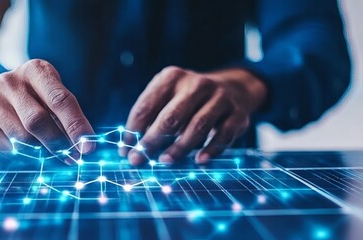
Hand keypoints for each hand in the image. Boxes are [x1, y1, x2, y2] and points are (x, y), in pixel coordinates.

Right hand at [0, 59, 94, 160]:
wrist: (1, 91)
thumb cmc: (39, 96)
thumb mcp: (53, 96)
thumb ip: (68, 117)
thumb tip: (83, 147)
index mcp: (35, 70)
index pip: (60, 99)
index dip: (76, 126)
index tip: (88, 148)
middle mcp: (10, 81)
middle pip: (37, 121)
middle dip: (58, 144)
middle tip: (71, 158)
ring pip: (21, 139)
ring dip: (41, 152)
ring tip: (50, 152)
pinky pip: (7, 148)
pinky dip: (22, 154)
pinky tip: (26, 147)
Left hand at [121, 66, 266, 164]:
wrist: (233, 89)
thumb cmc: (188, 101)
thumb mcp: (168, 98)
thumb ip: (149, 119)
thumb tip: (129, 149)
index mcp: (172, 77)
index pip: (146, 106)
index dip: (132, 131)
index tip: (124, 151)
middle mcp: (196, 84)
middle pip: (171, 117)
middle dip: (151, 141)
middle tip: (138, 160)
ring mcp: (219, 98)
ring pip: (197, 126)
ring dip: (179, 147)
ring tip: (165, 161)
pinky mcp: (237, 114)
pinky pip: (223, 135)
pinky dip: (211, 149)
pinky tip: (199, 161)